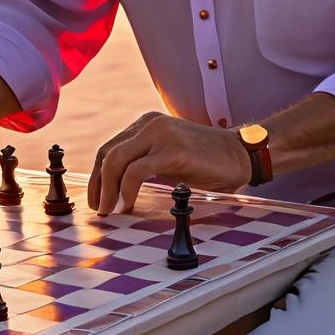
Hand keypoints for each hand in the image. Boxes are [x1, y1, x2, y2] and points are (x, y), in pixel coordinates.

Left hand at [88, 111, 250, 215]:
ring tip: (109, 211)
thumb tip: (115, 188)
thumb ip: (144, 161)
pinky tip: (127, 205)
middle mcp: (150, 124)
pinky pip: (137, 171)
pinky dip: (126, 191)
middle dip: (97, 185)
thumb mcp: (167, 155)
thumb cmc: (204, 161)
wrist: (239, 155)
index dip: (96, 176)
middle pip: (108, 154)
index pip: (109, 148)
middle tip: (99, 210)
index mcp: (147, 124)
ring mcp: (162, 135)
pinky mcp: (174, 150)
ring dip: (107, 189)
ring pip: (117, 160)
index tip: (96, 199)